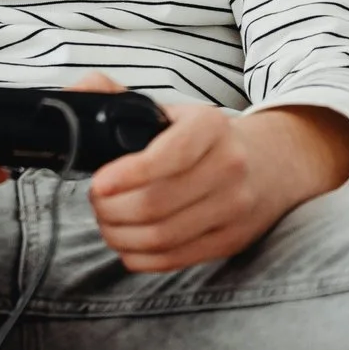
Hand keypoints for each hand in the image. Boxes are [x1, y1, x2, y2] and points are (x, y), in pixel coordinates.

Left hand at [74, 75, 348, 273]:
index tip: (98, 181)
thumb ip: (118, 97)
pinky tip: (126, 242)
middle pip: (155, 204)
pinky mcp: (230, 240)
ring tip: (107, 221)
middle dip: (110, 208)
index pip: (167, 156)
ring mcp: (234, 208)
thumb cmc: (206, 139)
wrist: (271, 164)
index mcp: (210, 127)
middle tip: (96, 201)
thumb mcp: (171, 110)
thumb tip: (77, 91)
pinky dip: (139, 256)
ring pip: (161, 236)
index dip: (126, 174)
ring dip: (119, 234)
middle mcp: (229, 167)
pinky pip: (174, 259)